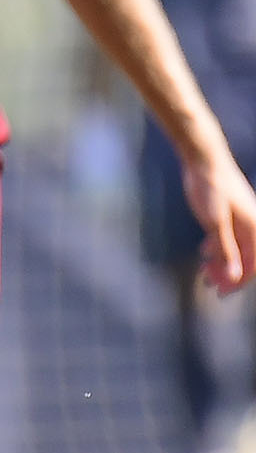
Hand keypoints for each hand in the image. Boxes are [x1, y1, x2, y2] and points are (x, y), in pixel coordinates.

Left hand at [186, 146, 255, 296]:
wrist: (203, 160)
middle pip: (244, 258)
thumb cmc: (211, 188)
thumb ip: (226, 250)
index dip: (238, 281)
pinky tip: (204, 253)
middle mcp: (251, 224)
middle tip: (209, 284)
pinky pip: (226, 237)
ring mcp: (239, 218)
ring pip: (234, 247)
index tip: (221, 292)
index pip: (252, 264)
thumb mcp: (215, 223)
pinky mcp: (227, 213)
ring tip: (204, 272)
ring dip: (220, 262)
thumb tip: (235, 276)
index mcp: (254, 228)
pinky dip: (216, 247)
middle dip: (227, 273)